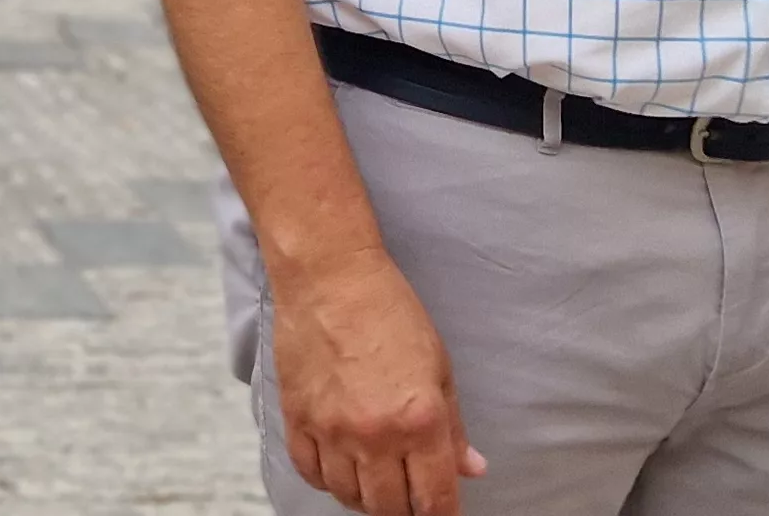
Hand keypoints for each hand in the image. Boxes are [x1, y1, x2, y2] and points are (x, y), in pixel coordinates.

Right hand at [271, 252, 484, 515]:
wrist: (330, 277)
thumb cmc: (390, 311)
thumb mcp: (439, 366)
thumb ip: (454, 426)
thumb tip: (472, 468)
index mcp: (420, 420)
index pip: (435, 498)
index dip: (441, 515)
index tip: (440, 514)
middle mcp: (375, 434)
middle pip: (390, 508)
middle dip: (405, 509)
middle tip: (409, 495)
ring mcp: (331, 430)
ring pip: (349, 496)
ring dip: (366, 497)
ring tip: (375, 480)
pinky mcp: (297, 419)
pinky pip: (310, 473)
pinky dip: (327, 480)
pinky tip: (340, 467)